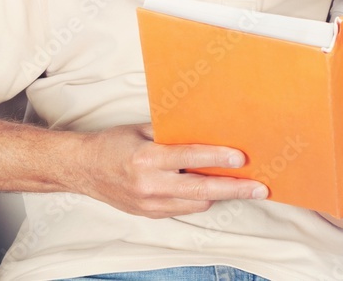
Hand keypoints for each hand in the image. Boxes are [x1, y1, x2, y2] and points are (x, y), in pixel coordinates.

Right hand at [75, 124, 266, 217]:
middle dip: (234, 189)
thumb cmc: (114, 143)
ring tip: (243, 185)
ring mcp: (149, 204)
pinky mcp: (149, 214)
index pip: (190, 158)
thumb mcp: (143, 129)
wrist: (81, 169)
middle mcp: (148, 185)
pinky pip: (183, 209)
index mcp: (146, 158)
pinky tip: (213, 190)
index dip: (218, 159)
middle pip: (201, 191)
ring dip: (219, 194)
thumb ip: (174, 132)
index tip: (241, 158)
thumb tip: (210, 128)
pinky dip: (199, 199)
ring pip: (196, 203)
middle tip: (260, 188)